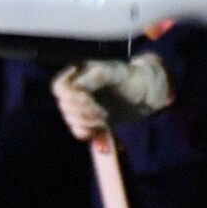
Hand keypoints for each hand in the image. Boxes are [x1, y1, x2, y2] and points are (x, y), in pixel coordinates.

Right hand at [51, 53, 171, 139]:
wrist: (146, 93)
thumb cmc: (131, 78)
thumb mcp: (115, 73)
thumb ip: (96, 76)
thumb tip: (77, 86)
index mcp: (79, 74)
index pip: (60, 88)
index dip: (72, 98)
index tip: (88, 101)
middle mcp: (77, 90)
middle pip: (64, 107)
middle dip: (84, 113)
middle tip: (104, 113)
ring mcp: (82, 106)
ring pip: (71, 121)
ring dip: (88, 124)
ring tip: (106, 120)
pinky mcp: (89, 121)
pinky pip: (79, 132)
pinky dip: (90, 134)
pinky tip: (103, 132)